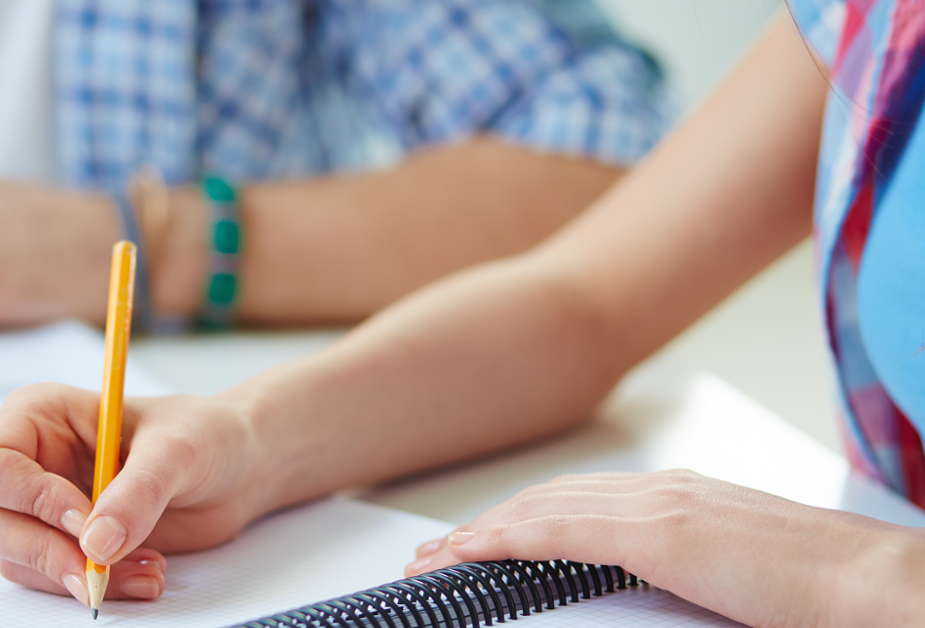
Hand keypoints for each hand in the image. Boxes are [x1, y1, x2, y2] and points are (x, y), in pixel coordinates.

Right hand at [0, 384, 271, 604]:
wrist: (236, 470)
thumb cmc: (204, 435)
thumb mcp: (179, 451)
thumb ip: (137, 493)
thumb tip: (96, 544)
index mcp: (37, 416)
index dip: (28, 500)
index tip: (84, 520)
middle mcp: (27, 460)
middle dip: (41, 550)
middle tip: (97, 569)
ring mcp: (38, 506)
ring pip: (13, 558)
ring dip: (75, 575)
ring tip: (145, 565)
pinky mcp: (61, 543)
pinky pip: (50, 579)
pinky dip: (95, 586)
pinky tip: (144, 572)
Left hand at [406, 470, 924, 627]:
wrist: (875, 586)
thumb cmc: (822, 592)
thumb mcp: (736, 576)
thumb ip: (688, 574)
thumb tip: (658, 593)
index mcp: (683, 500)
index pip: (578, 502)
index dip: (521, 521)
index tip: (477, 544)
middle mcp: (664, 491)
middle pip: (548, 500)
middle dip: (487, 525)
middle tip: (437, 553)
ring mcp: (660, 506)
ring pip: (542, 510)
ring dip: (481, 532)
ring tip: (434, 559)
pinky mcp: (660, 533)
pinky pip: (557, 530)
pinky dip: (504, 538)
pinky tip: (468, 552)